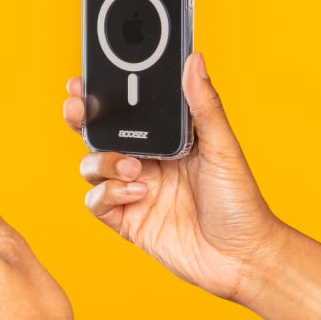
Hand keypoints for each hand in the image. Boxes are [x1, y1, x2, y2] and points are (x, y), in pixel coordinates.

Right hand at [63, 53, 284, 302]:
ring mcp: (134, 192)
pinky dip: (109, 194)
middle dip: (83, 120)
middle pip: (100, 135)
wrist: (242, 258)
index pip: (128, 112)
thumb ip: (204, 106)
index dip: (103, 96)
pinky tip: (138, 194)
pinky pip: (97, 202)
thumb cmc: (241, 203)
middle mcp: (147, 163)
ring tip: (134, 169)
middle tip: (77, 109)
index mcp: (167, 140)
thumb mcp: (223, 148)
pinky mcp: (128, 221)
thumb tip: (195, 62)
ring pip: (92, 167)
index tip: (84, 79)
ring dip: (104, 162)